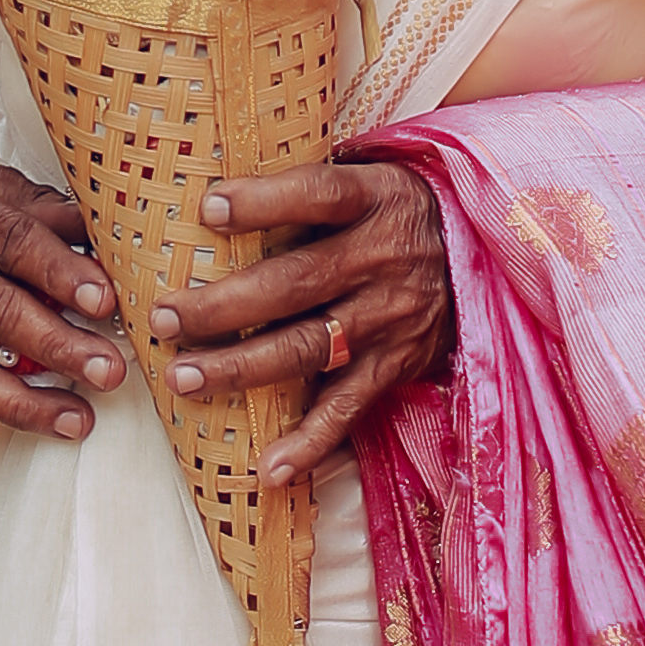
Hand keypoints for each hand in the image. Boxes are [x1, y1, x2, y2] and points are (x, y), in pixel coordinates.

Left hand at [162, 159, 451, 485]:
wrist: (482, 252)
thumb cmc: (394, 209)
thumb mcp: (369, 177)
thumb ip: (309, 186)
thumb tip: (215, 183)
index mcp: (373, 199)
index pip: (317, 195)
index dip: (263, 202)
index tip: (206, 207)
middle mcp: (382, 259)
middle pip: (294, 284)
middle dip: (222, 306)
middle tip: (162, 318)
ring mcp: (390, 318)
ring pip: (308, 348)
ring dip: (242, 368)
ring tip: (183, 378)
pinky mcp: (396, 365)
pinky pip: (349, 408)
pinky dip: (311, 442)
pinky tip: (269, 468)